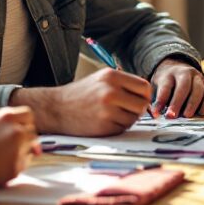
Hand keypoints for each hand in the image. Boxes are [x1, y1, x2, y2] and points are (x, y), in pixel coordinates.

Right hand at [0, 107, 38, 189]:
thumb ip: (2, 121)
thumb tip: (21, 127)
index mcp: (7, 117)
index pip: (28, 115)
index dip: (23, 122)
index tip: (18, 129)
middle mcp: (15, 131)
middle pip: (32, 132)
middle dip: (24, 138)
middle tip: (9, 146)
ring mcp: (17, 150)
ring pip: (30, 149)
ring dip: (21, 151)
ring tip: (0, 156)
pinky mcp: (16, 167)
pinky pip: (24, 164)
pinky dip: (16, 164)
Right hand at [29, 68, 151, 135]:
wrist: (56, 108)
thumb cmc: (80, 94)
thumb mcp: (101, 79)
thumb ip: (123, 84)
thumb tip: (147, 95)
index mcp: (112, 76)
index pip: (144, 87)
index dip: (144, 95)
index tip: (139, 99)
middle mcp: (111, 91)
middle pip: (143, 104)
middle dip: (138, 109)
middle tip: (126, 110)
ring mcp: (108, 110)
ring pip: (134, 118)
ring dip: (127, 119)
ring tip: (111, 115)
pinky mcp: (104, 126)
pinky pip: (122, 128)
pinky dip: (117, 127)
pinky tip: (103, 121)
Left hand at [151, 59, 203, 117]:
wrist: (178, 69)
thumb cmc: (167, 83)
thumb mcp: (157, 87)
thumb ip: (156, 100)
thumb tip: (155, 115)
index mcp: (170, 73)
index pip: (166, 86)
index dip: (162, 101)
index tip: (160, 115)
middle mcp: (187, 72)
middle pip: (185, 86)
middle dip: (180, 102)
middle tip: (176, 116)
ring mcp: (200, 78)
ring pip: (201, 89)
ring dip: (197, 104)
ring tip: (190, 116)